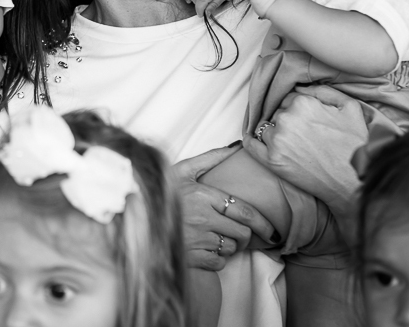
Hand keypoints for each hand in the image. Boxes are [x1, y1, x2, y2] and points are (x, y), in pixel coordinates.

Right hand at [171, 146, 275, 270]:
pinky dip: (217, 258)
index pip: (245, 212)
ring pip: (231, 248)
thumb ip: (210, 158)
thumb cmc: (163, 192)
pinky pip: (218, 262)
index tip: (272, 230)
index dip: (263, 223)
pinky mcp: (191, 257)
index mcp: (203, 196)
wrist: (136, 214)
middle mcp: (202, 218)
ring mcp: (196, 239)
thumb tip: (237, 147)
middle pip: (243, 233)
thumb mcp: (183, 170)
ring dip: (230, 245)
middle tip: (239, 232)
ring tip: (218, 237)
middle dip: (245, 234)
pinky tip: (207, 248)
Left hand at [244, 86, 364, 214]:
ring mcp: (277, 140)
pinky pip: (251, 144)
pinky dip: (252, 141)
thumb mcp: (350, 107)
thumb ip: (323, 91)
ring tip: (293, 145)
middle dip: (288, 121)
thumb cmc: (356, 144)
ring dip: (275, 133)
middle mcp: (286, 119)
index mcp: (303, 103)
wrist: (356, 181)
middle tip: (305, 135)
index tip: (307, 120)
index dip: (298, 109)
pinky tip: (256, 141)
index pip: (289, 99)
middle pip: (278, 113)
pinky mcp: (272, 160)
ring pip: (266, 128)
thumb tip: (302, 88)